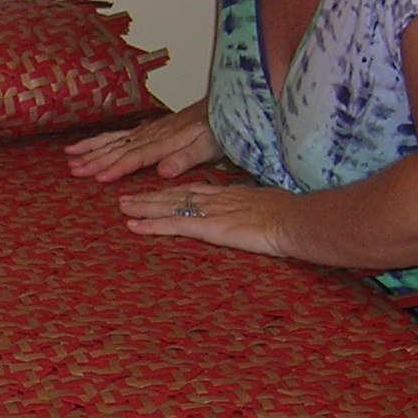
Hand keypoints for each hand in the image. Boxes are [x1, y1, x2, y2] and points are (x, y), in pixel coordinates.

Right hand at [66, 99, 221, 182]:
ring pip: (114, 140)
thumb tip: (164, 170)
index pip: (136, 157)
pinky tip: (88, 144)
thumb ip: (185, 158)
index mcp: (165, 141)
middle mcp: (152, 134)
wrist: (224, 105)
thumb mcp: (208, 147)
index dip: (117, 168)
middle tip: (73, 170)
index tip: (98, 178)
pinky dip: (101, 140)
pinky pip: (119, 134)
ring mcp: (148, 130)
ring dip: (91, 149)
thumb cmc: (219, 129)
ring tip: (69, 157)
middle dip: (94, 160)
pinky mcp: (148, 128)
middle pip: (118, 148)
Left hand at [118, 177, 293, 257]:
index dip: (173, 191)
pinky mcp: (207, 227)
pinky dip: (151, 225)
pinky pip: (172, 225)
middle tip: (127, 198)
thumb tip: (256, 216)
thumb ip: (254, 210)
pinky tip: (133, 227)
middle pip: (175, 195)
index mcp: (230, 194)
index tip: (157, 191)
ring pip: (168, 206)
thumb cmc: (290, 216)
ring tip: (123, 208)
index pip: (194, 190)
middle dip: (150, 196)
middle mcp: (215, 199)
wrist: (294, 220)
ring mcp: (209, 211)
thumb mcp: (268, 208)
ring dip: (143, 207)